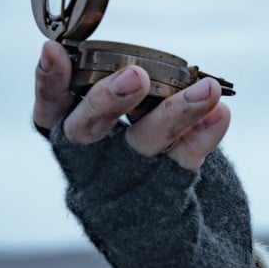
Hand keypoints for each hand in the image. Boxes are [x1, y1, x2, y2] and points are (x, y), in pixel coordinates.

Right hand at [33, 40, 230, 169]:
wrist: (158, 217)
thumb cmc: (125, 147)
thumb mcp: (101, 118)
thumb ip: (99, 86)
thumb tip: (96, 53)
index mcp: (69, 132)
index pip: (50, 107)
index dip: (48, 81)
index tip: (53, 50)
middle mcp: (92, 155)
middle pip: (91, 128)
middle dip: (109, 100)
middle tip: (135, 76)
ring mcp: (129, 173)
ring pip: (146, 140)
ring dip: (177, 112)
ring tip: (207, 88)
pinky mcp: (166, 185)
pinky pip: (185, 157)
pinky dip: (205, 134)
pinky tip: (221, 113)